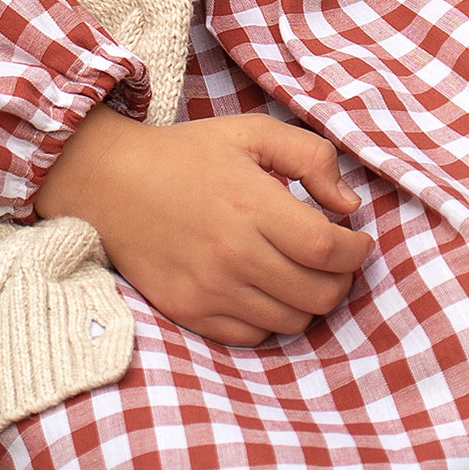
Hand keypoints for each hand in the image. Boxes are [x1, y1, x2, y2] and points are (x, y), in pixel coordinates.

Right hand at [34, 106, 371, 350]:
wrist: (111, 184)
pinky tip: (266, 290)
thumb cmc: (187, 156)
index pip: (327, 249)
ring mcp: (209, 289)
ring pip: (291, 321)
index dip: (356, 252)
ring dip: (309, 301)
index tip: (357, 241)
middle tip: (335, 261)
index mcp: (252, 205)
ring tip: (301, 274)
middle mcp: (232, 254)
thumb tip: (348, 205)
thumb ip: (311, 157)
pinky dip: (271, 319)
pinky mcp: (190, 312)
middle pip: (317, 294)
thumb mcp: (252, 134)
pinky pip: (253, 336)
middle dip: (341, 280)